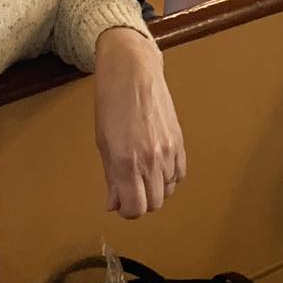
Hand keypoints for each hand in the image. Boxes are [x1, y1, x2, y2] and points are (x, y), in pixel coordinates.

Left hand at [93, 27, 185, 218]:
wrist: (134, 72)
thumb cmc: (112, 103)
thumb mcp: (103, 142)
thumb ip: (111, 177)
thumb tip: (114, 203)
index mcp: (126, 162)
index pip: (135, 208)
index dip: (127, 211)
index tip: (121, 203)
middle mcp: (151, 160)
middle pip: (154, 204)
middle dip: (141, 202)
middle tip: (130, 190)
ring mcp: (169, 151)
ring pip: (168, 190)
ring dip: (155, 189)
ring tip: (142, 173)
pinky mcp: (180, 141)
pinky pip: (180, 173)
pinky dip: (169, 177)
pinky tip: (157, 166)